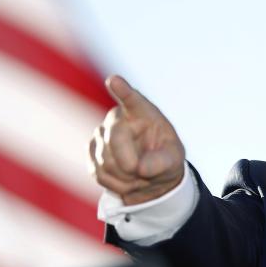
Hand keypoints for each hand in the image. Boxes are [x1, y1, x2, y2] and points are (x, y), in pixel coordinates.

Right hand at [90, 75, 185, 204]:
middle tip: (144, 173)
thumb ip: (162, 162)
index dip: (123, 90)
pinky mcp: (91, 152)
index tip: (115, 81)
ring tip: (139, 175)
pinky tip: (127, 180)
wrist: (151, 176)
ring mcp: (101, 134)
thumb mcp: (174, 160)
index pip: (132, 100)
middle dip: (129, 163)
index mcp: (142, 113)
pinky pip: (98, 173)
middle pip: (114, 138)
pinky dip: (116, 185)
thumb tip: (139, 168)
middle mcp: (118, 118)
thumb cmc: (165, 159)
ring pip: (105, 160)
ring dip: (125, 177)